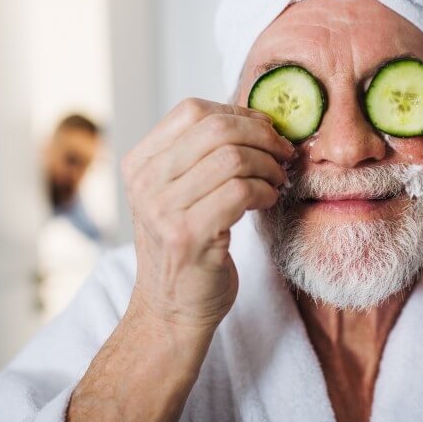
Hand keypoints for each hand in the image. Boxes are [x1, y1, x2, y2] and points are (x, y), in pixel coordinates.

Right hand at [120, 98, 293, 330]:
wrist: (172, 310)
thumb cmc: (187, 246)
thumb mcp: (178, 194)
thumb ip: (200, 155)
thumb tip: (257, 119)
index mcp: (140, 164)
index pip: (191, 110)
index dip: (238, 113)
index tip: (264, 129)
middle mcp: (145, 183)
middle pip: (216, 129)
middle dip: (261, 135)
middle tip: (282, 152)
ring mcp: (162, 211)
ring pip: (233, 158)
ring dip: (268, 165)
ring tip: (276, 179)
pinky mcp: (188, 237)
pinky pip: (241, 191)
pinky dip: (266, 191)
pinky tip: (268, 200)